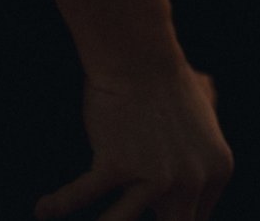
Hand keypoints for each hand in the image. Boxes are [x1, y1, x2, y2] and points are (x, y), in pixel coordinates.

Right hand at [34, 62, 232, 220]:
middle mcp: (192, 180)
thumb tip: (207, 108)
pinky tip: (43, 208)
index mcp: (216, 170)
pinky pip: (81, 195)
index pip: (198, 218)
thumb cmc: (166, 77)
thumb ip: (208, 125)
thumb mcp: (205, 105)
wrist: (138, 55)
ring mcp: (157, 176)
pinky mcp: (117, 165)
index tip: (155, 218)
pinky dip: (58, 203)